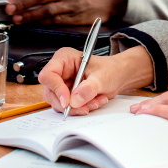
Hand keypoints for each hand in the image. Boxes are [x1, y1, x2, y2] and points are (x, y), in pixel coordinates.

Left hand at [6, 0, 124, 24]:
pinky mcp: (74, 17)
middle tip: (9, 8)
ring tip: (17, 19)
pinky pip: (55, 20)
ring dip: (29, 15)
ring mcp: (70, 4)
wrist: (110, 0)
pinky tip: (33, 24)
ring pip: (45, 10)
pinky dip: (42, 22)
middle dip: (22, 3)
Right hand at [39, 45, 154, 114]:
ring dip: (77, 107)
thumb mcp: (102, 77)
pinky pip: (68, 107)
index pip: (48, 75)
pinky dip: (81, 108)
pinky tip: (94, 102)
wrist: (118, 76)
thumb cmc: (111, 69)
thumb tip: (75, 99)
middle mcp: (60, 71)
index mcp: (64, 59)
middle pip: (51, 92)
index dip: (56, 89)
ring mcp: (63, 83)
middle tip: (85, 107)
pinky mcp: (68, 94)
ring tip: (95, 101)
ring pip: (59, 102)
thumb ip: (89, 87)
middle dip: (69, 103)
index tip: (68, 101)